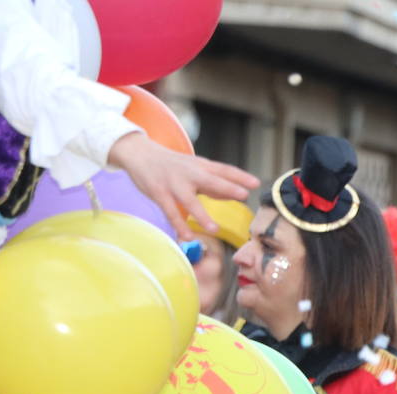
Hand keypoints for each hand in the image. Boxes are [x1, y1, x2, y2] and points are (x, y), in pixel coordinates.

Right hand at [107, 132, 258, 240]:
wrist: (140, 153)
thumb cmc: (174, 166)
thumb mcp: (196, 170)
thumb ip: (216, 184)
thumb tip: (238, 193)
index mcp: (201, 166)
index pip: (224, 169)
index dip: (240, 176)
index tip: (256, 183)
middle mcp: (189, 173)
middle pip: (210, 179)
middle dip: (226, 186)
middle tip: (242, 194)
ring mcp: (174, 183)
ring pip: (189, 200)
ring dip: (202, 215)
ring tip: (214, 229)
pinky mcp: (159, 193)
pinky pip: (170, 211)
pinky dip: (179, 224)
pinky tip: (187, 236)